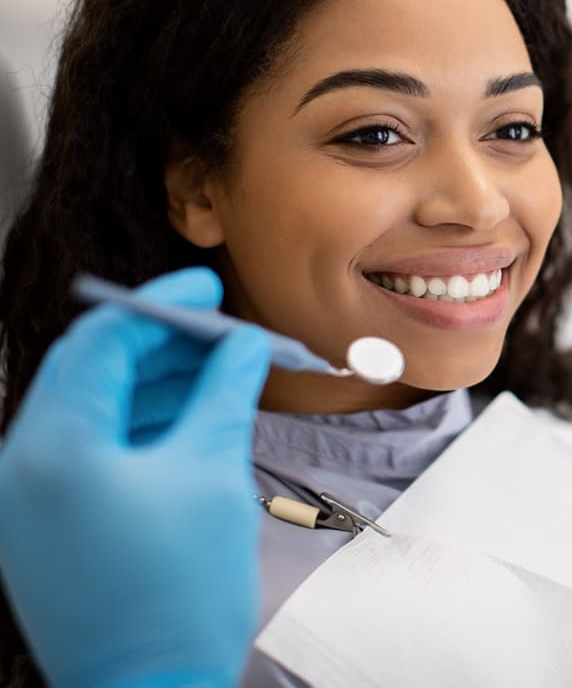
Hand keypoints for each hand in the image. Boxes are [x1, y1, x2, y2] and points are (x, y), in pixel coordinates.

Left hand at [0, 268, 269, 686]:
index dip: (160, 304)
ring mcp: (22, 504)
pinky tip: (189, 426)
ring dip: (151, 388)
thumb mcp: (212, 471)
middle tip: (223, 337)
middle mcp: (20, 468)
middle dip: (160, 347)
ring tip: (218, 380)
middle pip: (89, 374)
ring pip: (87, 414)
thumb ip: (224, 391)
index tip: (209, 289)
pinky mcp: (38, 532)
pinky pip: (82, 456)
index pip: (100, 341)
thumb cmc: (181, 589)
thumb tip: (242, 345)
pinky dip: (134, 432)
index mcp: (54, 446)